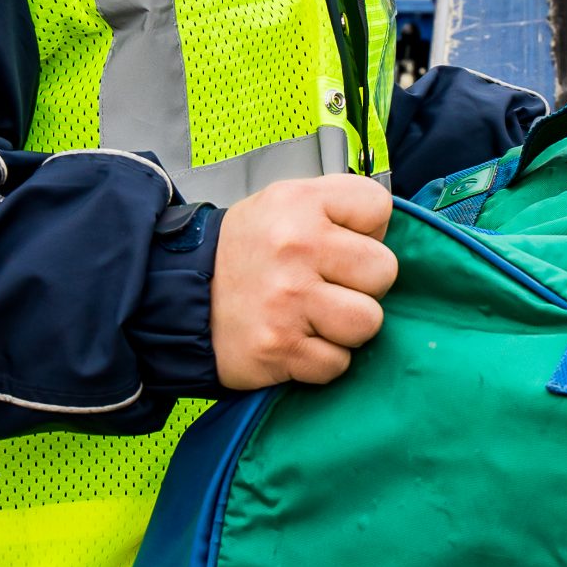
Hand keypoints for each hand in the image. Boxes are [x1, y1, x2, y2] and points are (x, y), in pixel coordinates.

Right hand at [210, 174, 396, 390]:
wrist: (179, 296)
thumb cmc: (246, 252)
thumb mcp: (284, 203)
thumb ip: (337, 207)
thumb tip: (387, 235)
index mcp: (300, 203)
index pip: (378, 207)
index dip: (366, 230)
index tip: (338, 242)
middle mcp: (295, 246)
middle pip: (383, 271)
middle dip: (362, 284)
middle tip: (327, 285)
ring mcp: (288, 299)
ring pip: (368, 322)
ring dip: (346, 327)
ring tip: (315, 315)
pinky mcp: (280, 347)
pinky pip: (337, 363)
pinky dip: (320, 360)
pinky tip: (297, 341)